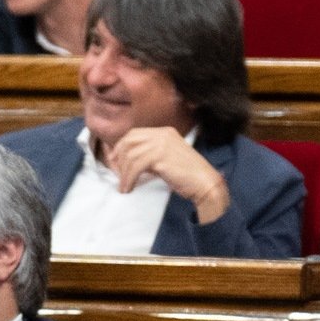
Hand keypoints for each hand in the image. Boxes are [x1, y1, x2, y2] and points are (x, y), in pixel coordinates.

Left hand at [103, 126, 227, 221]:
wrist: (205, 183)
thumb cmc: (186, 176)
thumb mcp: (165, 159)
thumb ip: (148, 156)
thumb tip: (124, 161)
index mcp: (164, 132)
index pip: (134, 134)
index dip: (120, 147)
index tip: (114, 162)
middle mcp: (162, 134)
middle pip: (129, 141)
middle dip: (118, 158)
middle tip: (117, 175)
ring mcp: (162, 144)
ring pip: (130, 155)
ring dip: (123, 173)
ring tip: (124, 186)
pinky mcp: (161, 157)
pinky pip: (136, 166)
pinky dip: (128, 179)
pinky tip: (128, 188)